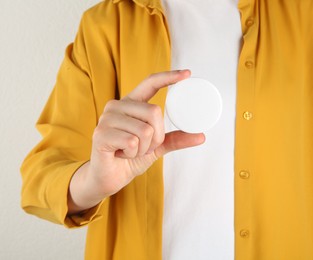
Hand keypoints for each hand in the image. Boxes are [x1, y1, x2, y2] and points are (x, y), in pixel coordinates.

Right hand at [68, 70, 204, 213]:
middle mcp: (117, 106)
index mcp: (131, 104)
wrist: (109, 178)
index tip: (187, 74)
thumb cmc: (130, 158)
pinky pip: (132, 142)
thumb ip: (175, 139)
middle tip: (145, 147)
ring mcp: (106, 118)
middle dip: (157, 137)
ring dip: (145, 148)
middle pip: (154, 112)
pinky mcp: (101, 134)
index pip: (150, 83)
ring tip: (131, 151)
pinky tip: (122, 154)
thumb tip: (201, 136)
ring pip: (145, 130)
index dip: (169, 77)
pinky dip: (134, 154)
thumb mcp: (157, 146)